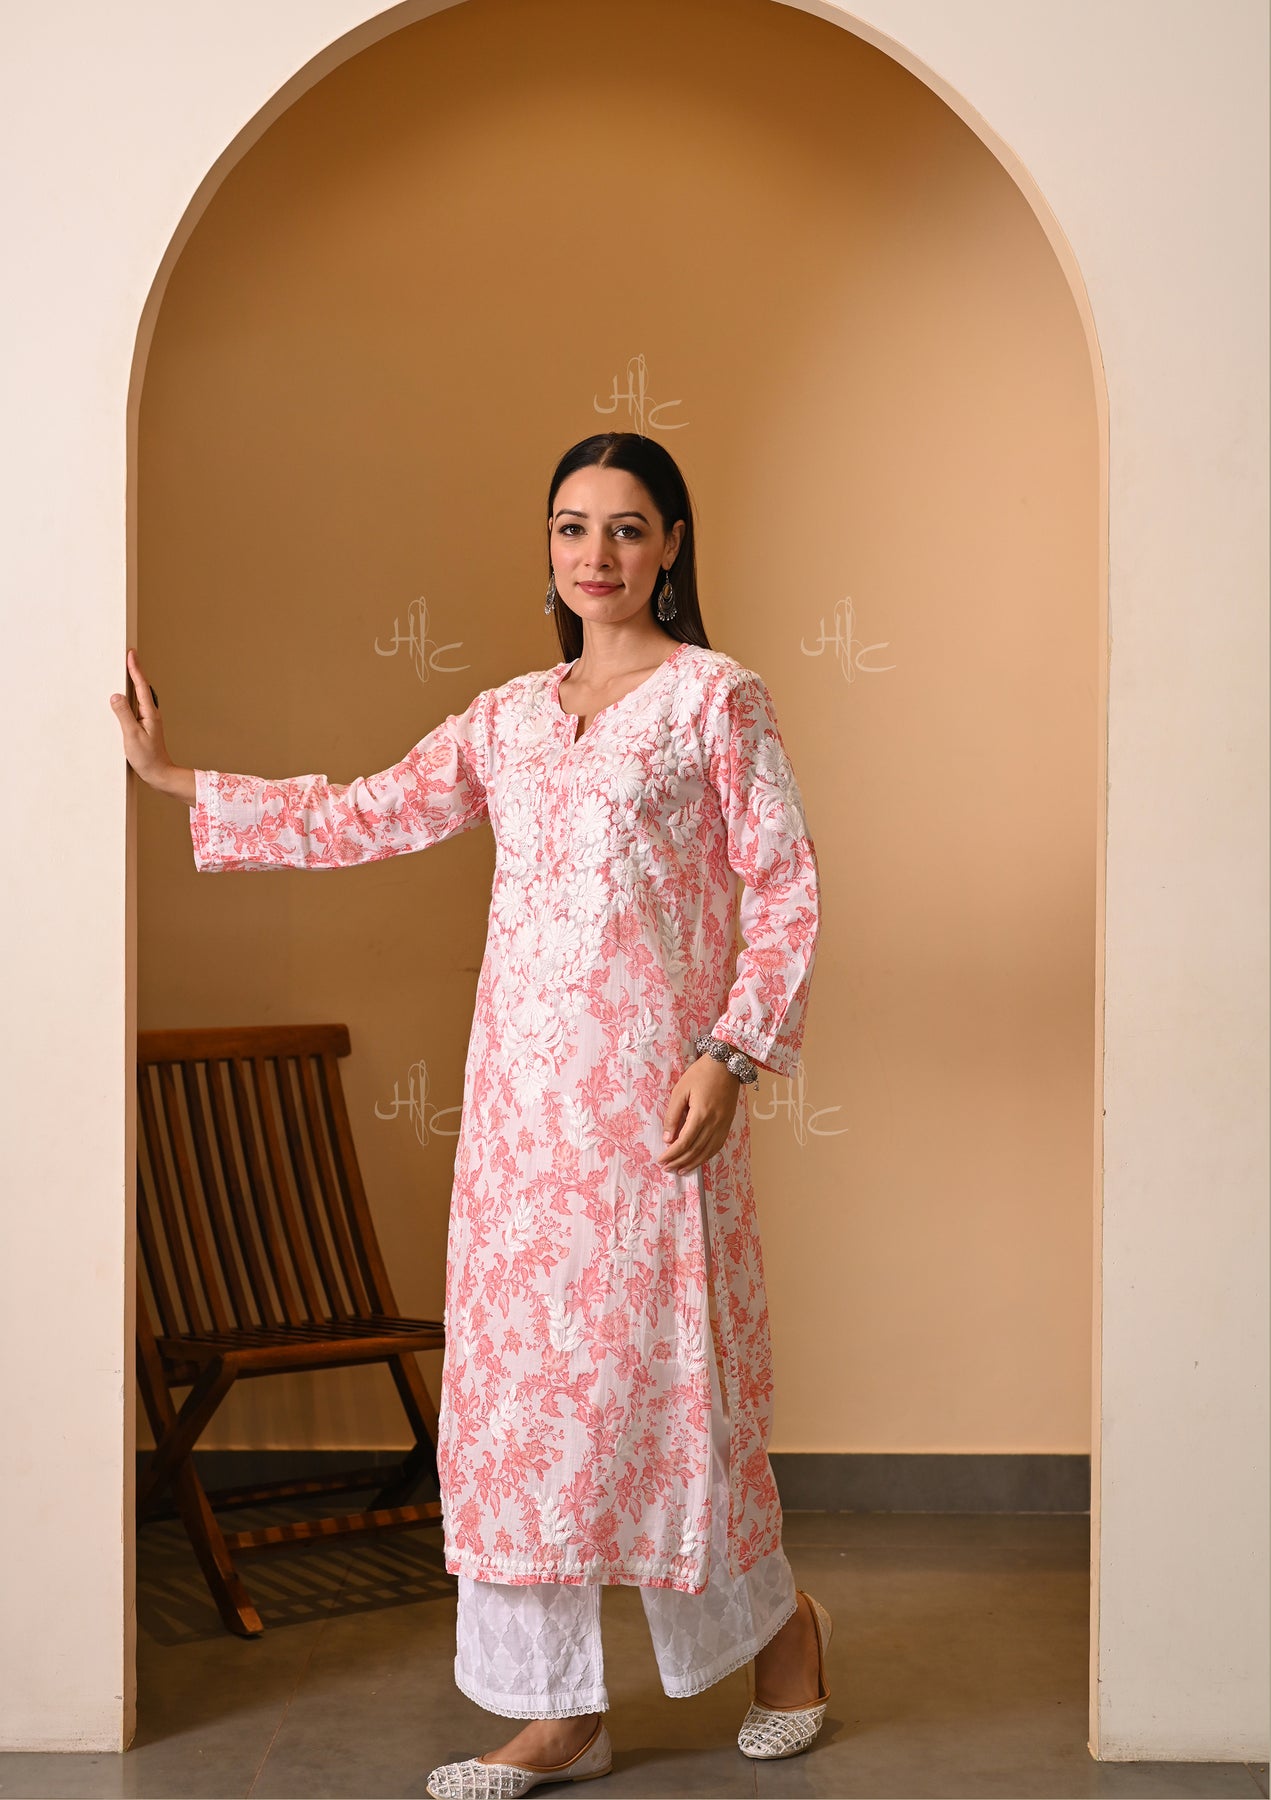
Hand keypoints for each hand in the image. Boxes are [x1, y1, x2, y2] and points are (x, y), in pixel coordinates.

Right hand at [109, 647, 191, 799]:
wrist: (159, 774)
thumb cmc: (147, 758)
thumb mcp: (132, 736)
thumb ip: (123, 715)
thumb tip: (116, 695)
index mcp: (149, 713)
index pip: (141, 686)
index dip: (135, 669)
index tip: (131, 654)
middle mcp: (151, 714)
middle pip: (142, 687)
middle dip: (135, 670)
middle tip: (129, 655)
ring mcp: (148, 720)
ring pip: (139, 696)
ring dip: (133, 682)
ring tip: (125, 670)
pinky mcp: (144, 727)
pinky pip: (135, 706)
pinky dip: (130, 696)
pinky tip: (124, 697)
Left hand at [656, 1054, 741, 1174]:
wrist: (726, 1064)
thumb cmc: (701, 1074)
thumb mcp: (680, 1090)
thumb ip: (673, 1115)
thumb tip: (668, 1138)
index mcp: (701, 1114)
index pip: (684, 1142)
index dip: (672, 1154)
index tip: (661, 1160)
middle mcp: (714, 1123)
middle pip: (695, 1150)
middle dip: (679, 1161)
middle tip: (666, 1168)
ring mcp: (723, 1125)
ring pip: (708, 1152)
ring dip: (693, 1163)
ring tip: (680, 1170)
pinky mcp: (728, 1124)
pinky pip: (717, 1146)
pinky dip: (706, 1156)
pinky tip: (697, 1160)